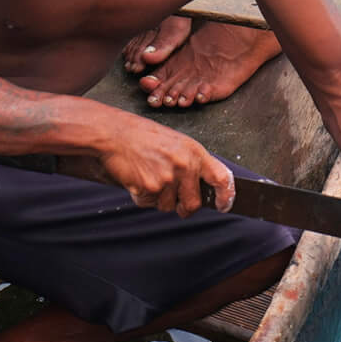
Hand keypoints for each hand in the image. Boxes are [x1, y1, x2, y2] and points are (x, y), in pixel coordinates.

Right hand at [100, 119, 233, 216]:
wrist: (114, 134)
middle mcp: (185, 165)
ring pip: (168, 206)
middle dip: (183, 207)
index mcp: (195, 152)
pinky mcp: (150, 188)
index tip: (224, 206)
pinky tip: (137, 179)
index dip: (226, 196)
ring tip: (148, 176)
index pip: (222, 178)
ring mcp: (168, 178)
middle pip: (194, 203)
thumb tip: (200, 186)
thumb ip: (191, 163)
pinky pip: (149, 204)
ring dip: (158, 199)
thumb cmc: (142, 136)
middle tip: (173, 199)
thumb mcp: (175, 143)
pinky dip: (142, 197)